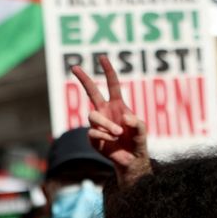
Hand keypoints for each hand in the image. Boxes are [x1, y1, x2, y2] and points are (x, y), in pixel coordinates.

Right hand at [71, 55, 150, 185]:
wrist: (130, 160)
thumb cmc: (137, 142)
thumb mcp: (142, 131)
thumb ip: (137, 123)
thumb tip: (125, 119)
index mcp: (117, 105)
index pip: (112, 84)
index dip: (108, 71)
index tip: (102, 57)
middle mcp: (105, 111)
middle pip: (91, 92)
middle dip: (83, 78)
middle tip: (74, 66)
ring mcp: (97, 123)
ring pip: (93, 116)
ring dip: (106, 124)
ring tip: (118, 134)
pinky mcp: (92, 136)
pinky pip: (93, 131)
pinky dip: (104, 136)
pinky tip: (112, 141)